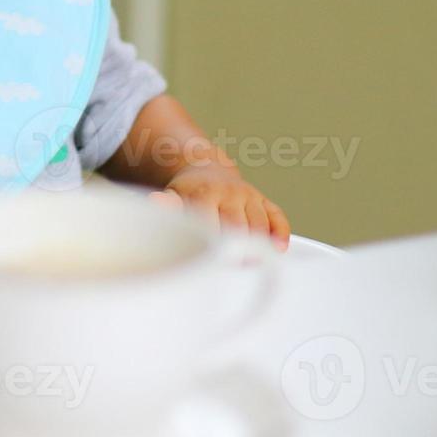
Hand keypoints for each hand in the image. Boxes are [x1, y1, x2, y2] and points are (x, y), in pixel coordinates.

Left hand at [153, 165, 290, 251]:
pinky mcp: (263, 200)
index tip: (208, 263)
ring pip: (259, 224)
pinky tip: (277, 249)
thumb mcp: (173, 194)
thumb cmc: (188, 192)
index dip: (211, 244)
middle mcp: (230, 193)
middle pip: (238, 225)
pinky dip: (280, 233)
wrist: (206, 167)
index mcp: (205, 193)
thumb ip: (166, 204)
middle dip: (237, 248)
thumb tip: (155, 202)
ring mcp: (248, 196)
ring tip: (250, 264)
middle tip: (231, 268)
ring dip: (258, 246)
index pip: (211, 222)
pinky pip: (278, 216)